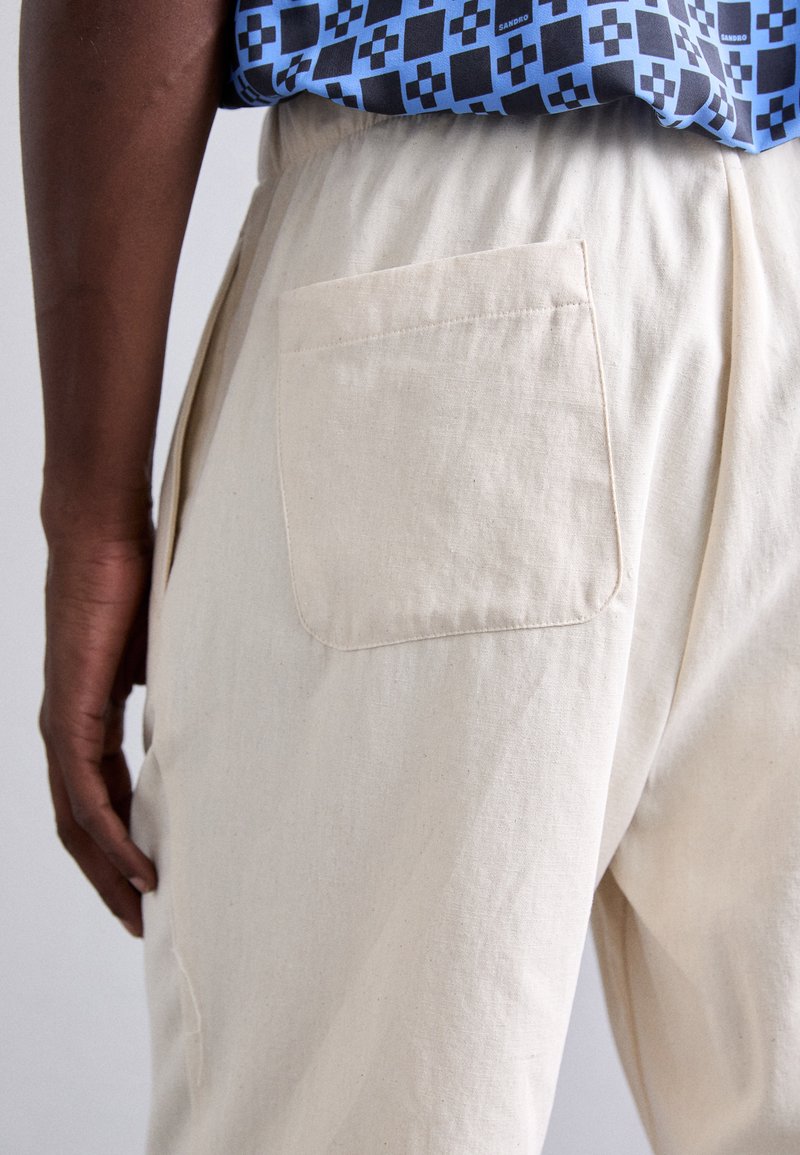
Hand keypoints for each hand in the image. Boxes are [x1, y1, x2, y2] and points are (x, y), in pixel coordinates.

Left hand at [39, 527, 158, 937]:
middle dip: (111, 880)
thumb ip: (175, 698)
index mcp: (87, 720)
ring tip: (144, 914)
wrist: (101, 536)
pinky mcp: (68, 718)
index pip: (100, 801)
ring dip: (110, 874)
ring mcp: (62, 728)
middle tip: (145, 924)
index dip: (123, 846)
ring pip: (79, 824)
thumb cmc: (135, 584)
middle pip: (82, 828)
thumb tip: (211, 721)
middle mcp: (65, 732)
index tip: (156, 884)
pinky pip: (86, 798)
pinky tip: (140, 870)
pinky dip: (112, 840)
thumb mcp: (167, 660)